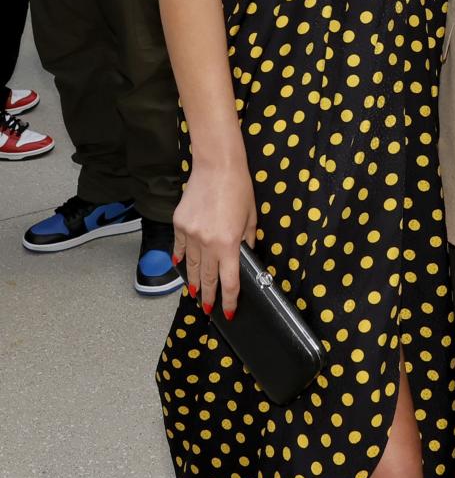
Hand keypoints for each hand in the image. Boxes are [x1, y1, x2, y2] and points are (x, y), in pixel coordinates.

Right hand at [172, 160, 256, 319]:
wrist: (217, 166)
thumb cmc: (239, 188)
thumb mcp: (251, 217)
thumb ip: (247, 240)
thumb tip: (244, 256)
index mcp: (229, 244)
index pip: (229, 281)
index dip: (230, 300)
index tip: (229, 311)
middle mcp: (207, 243)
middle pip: (207, 278)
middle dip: (208, 296)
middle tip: (207, 308)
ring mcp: (190, 234)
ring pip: (191, 266)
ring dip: (193, 281)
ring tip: (194, 292)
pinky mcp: (179, 224)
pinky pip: (179, 248)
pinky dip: (181, 259)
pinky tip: (181, 267)